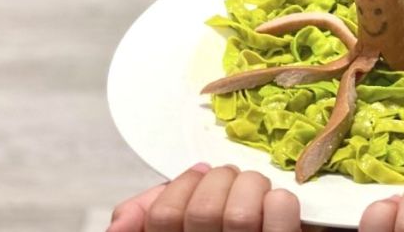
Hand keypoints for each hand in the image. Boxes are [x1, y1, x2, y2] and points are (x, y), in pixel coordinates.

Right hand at [108, 163, 301, 231]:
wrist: (285, 230)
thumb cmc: (232, 225)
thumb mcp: (178, 225)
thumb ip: (148, 216)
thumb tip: (118, 222)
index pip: (163, 214)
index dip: (181, 186)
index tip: (201, 176)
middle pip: (202, 210)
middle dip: (220, 180)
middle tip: (233, 182)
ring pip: (240, 212)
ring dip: (251, 186)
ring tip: (259, 194)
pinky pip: (280, 211)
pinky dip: (281, 199)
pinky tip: (280, 206)